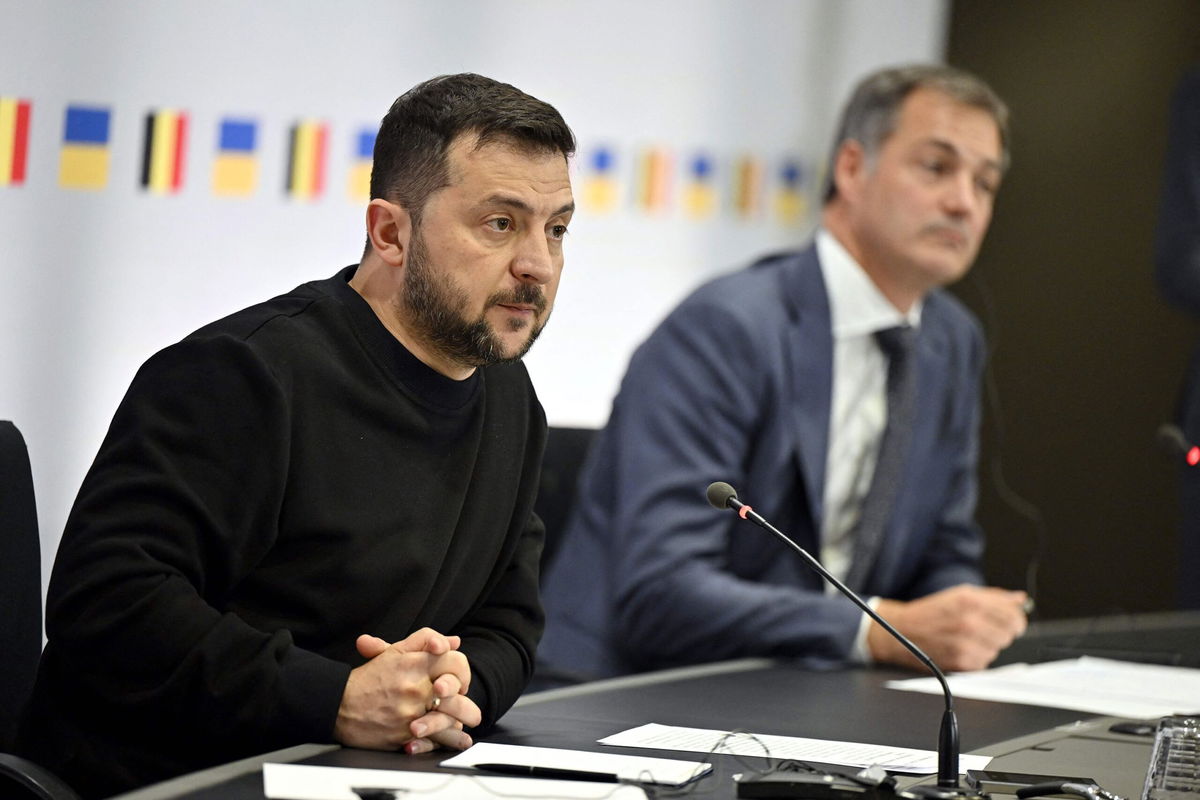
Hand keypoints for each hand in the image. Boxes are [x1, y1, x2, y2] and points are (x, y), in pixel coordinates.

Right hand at [334, 627, 481, 752]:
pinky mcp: (405, 734)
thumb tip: (454, 642)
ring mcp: (412, 711)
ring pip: (450, 715)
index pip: (455, 660)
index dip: (462, 669)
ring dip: (464, 718)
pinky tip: (460, 739)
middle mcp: (416, 686)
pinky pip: (435, 738)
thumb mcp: (395, 652)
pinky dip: (450, 739)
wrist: (337, 705)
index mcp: (415, 663)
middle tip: (468, 701)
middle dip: (466, 694)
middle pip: (457, 689)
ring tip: (470, 720)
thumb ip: (425, 640)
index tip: (459, 678)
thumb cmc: (367, 679)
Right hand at [868, 584, 1027, 671]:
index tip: (1010, 621)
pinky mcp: (962, 662)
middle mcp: (970, 622)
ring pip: (998, 649)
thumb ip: (994, 597)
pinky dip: (977, 657)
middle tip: (983, 628)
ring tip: (968, 638)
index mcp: (972, 601)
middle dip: (1000, 631)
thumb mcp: (960, 594)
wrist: (902, 629)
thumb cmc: (931, 611)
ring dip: (988, 645)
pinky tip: (961, 648)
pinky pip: (985, 662)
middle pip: (1009, 634)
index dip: (1015, 619)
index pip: (1014, 616)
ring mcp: (966, 644)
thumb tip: (1020, 600)